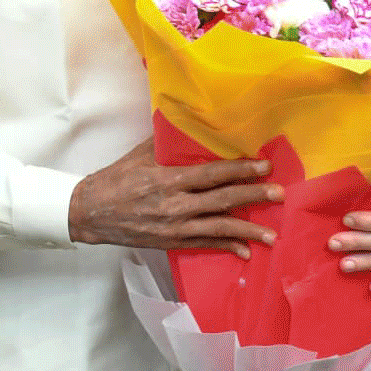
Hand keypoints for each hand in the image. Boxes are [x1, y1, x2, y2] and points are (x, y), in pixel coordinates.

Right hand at [68, 137, 282, 257]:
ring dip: (248, 231)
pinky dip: (226, 247)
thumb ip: (170, 141)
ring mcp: (174, 227)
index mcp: (169, 180)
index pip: (212, 174)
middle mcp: (175, 206)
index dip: (241, 170)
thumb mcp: (142, 153)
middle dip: (253, 196)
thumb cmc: (118, 177)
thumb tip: (196, 120)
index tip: (264, 165)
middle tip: (279, 193)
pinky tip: (246, 250)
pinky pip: (205, 245)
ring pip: (218, 229)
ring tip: (272, 234)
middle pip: (222, 201)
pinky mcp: (171, 242)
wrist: (91, 212)